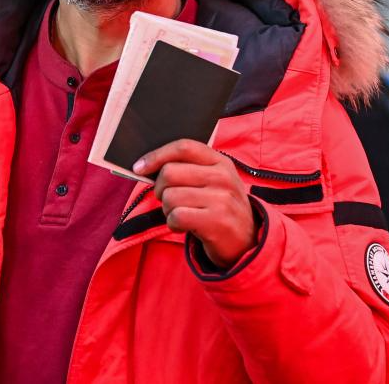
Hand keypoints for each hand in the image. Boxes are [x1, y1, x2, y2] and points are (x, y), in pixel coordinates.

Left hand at [133, 139, 257, 268]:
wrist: (248, 242)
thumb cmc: (220, 208)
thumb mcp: (214, 182)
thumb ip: (189, 169)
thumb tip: (146, 166)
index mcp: (220, 162)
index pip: (184, 147)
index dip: (157, 155)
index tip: (140, 167)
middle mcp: (223, 177)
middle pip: (170, 172)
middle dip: (160, 189)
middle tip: (168, 200)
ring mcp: (221, 199)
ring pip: (170, 196)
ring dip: (167, 209)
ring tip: (180, 215)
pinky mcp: (216, 221)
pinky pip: (176, 216)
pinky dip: (172, 223)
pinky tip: (183, 226)